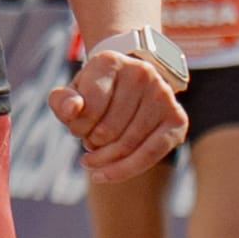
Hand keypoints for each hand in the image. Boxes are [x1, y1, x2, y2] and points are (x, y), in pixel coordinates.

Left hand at [53, 41, 186, 184]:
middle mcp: (142, 72)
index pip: (88, 108)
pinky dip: (125, 170)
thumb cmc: (95, 94)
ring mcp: (163, 94)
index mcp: (110, 61)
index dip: (76, 127)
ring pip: (127, 145)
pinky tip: (103, 176)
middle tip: (88, 140)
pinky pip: (151, 154)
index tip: (74, 127)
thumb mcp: (71, 93)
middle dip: (91, 143)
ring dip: (104, 158)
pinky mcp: (177, 118)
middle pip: (107, 131)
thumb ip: (62, 100)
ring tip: (96, 153)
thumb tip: (73, 110)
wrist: (129, 86)